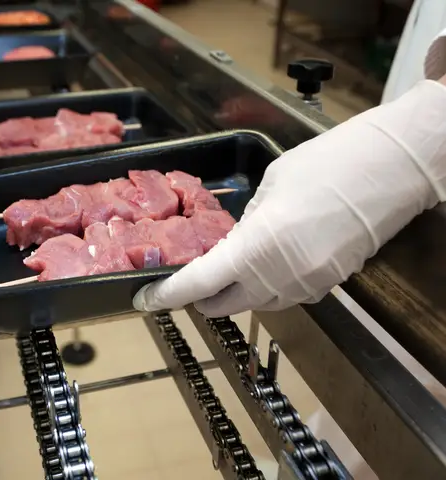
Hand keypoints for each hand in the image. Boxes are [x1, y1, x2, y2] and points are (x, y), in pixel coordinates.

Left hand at [134, 80, 445, 316]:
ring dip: (237, 292)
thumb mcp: (270, 185)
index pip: (200, 283)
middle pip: (226, 305)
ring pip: (257, 304)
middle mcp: (281, 276)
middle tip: (191, 280)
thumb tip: (236, 244)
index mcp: (258, 246)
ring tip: (232, 267)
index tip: (146, 299)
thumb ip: (247, 223)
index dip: (168, 295)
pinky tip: (270, 264)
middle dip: (202, 298)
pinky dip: (268, 287)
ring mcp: (308, 284)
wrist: (392, 169)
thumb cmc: (329, 164)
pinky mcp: (329, 285)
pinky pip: (286, 296)